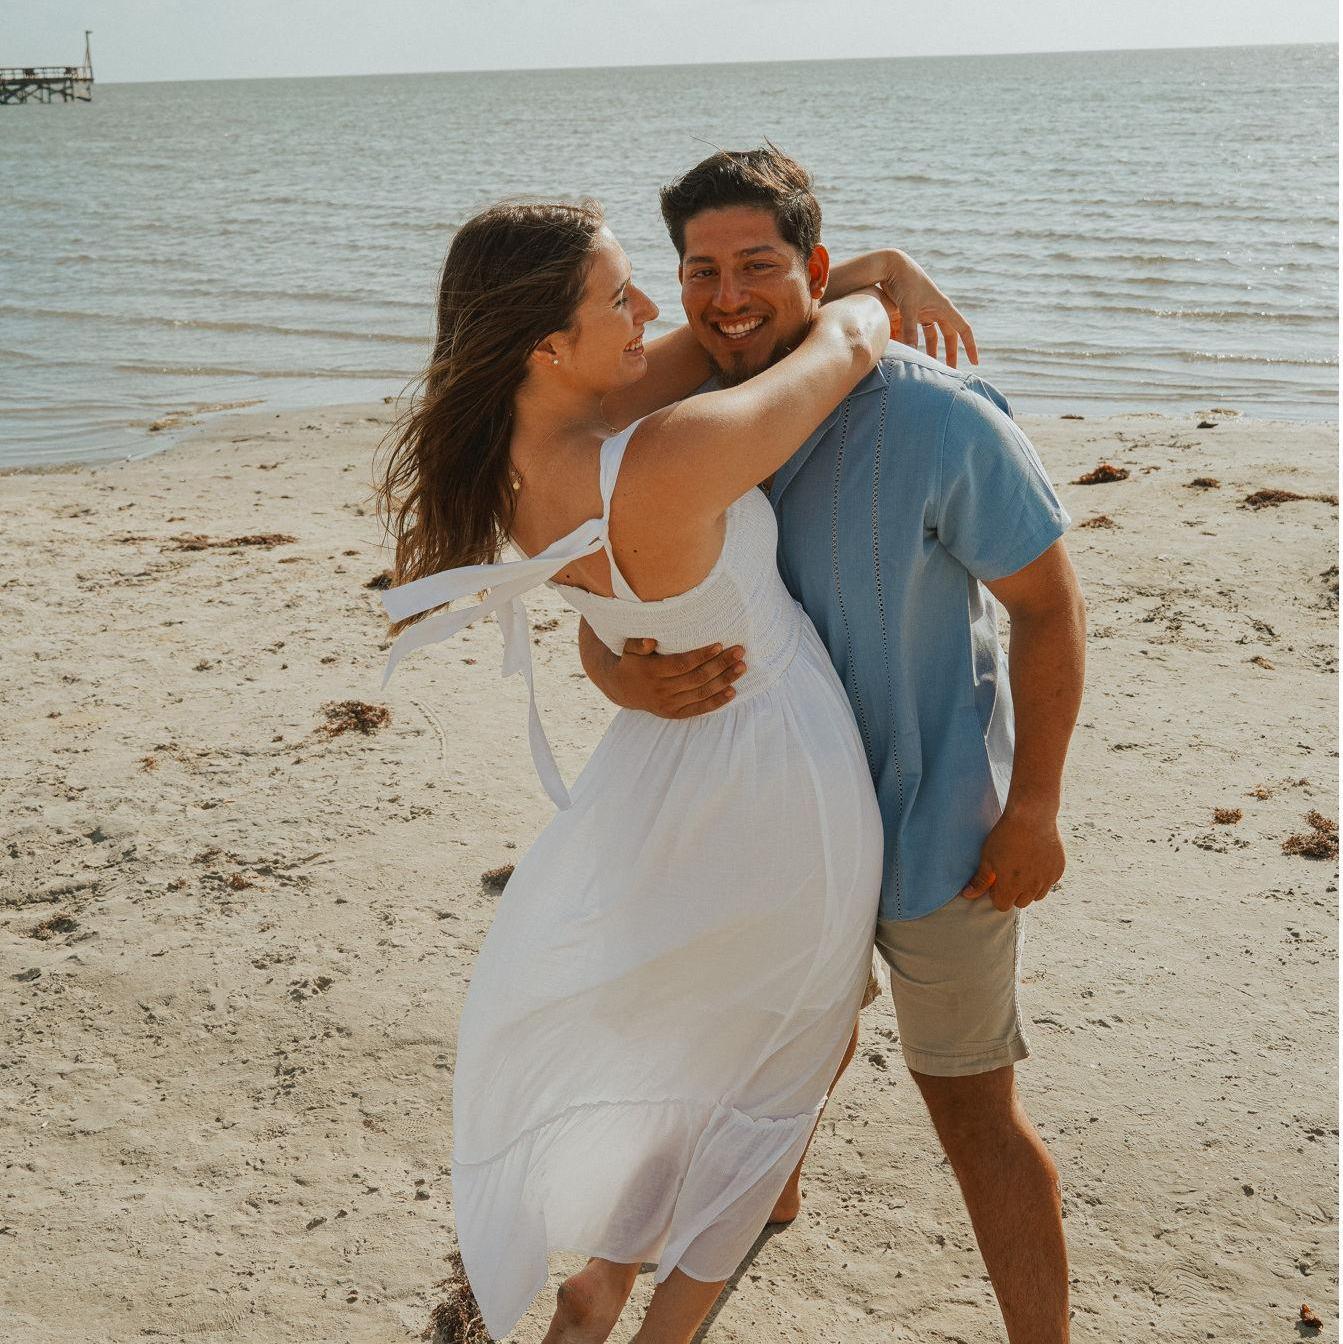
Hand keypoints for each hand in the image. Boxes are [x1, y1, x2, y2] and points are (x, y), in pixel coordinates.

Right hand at [608, 639, 745, 718]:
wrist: (623, 689)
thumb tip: (650, 641)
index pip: (682, 664)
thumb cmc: (633, 662)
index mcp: (652, 672)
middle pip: (696, 678)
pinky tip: (732, 691)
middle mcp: (661, 690)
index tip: (719, 645)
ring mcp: (669, 704)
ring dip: (724, 681)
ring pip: (701, 693)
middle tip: (739, 652)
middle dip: (720, 665)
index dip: (701, 656)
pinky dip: (717, 701)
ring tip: (741, 667)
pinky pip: (699, 709)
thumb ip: (638, 644)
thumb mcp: (629, 650)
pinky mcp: (674, 714)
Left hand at [879, 251, 977, 368]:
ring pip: (932, 335)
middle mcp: (937, 309)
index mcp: (943, 307)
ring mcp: (925, 310)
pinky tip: (910, 353)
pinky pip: (917, 331)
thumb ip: (910, 330)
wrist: (892, 265)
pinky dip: (914, 342)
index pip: (963, 329)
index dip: (970, 346)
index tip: (975, 362)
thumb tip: (912, 353)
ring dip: (931, 350)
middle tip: (949, 371)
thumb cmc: (903, 283)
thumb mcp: (908, 307)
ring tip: (929, 366)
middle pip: (949, 335)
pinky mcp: (912, 310)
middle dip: (950, 353)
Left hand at [958, 805, 1063, 910]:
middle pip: (1020, 902)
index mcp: (1011, 887)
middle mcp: (1031, 887)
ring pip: (1037, 895)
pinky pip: (1050, 882)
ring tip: (1023, 867)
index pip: (1003, 905)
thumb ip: (980, 880)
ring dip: (1029, 888)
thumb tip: (967, 895)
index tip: (996, 880)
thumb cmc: (1005, 836)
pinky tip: (1036, 860)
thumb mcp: (988, 857)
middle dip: (1013, 892)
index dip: (997, 894)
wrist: (1032, 817)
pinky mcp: (1058, 870)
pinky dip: (1043, 877)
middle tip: (1009, 873)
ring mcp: (1047, 879)